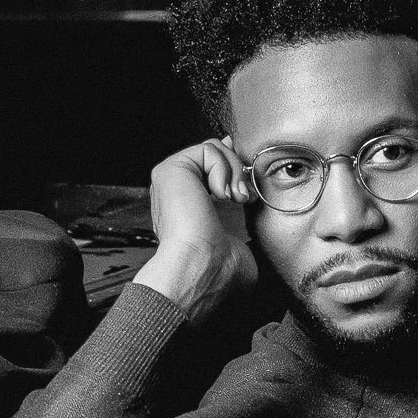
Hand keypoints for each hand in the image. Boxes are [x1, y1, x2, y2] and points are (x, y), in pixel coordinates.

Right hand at [135, 138, 256, 321]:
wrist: (201, 268)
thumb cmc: (218, 267)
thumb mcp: (239, 234)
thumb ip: (239, 204)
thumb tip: (245, 183)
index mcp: (189, 207)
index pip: (212, 170)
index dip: (234, 169)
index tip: (247, 189)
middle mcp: (177, 192)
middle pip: (214, 156)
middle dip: (237, 171)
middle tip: (242, 198)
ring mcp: (171, 181)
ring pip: (212, 149)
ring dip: (233, 172)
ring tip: (234, 198)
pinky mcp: (170, 170)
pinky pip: (206, 149)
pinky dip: (223, 169)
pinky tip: (220, 195)